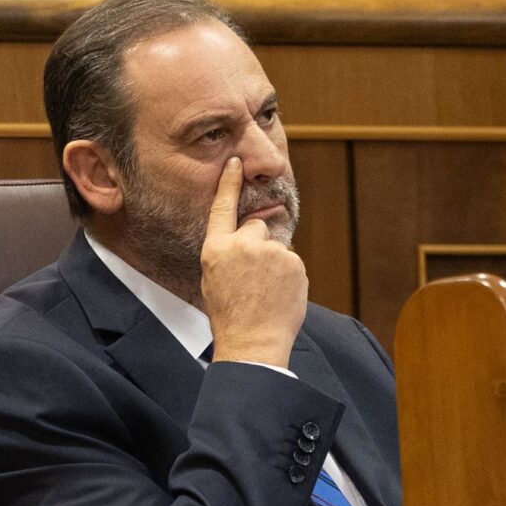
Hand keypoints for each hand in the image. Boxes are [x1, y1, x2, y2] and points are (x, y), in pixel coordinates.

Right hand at [200, 157, 307, 368]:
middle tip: (253, 279)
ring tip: (264, 292)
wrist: (253, 341)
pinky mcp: (293, 262)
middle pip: (256, 228)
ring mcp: (271, 252)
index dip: (229, 184)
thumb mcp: (212, 279)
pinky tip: (278, 295)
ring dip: (273, 265)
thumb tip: (243, 240)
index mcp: (216, 249)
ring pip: (275, 248)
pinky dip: (288, 276)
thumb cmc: (229, 316)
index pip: (222, 208)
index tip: (235, 163)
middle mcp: (243, 244)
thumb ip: (226, 253)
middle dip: (257, 246)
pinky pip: (291, 263)